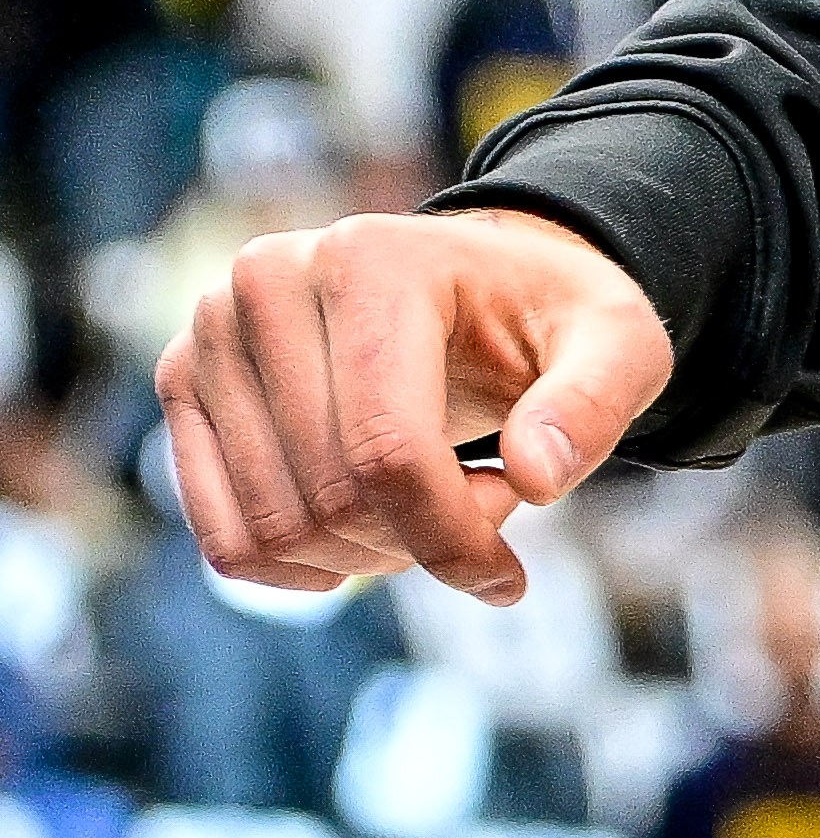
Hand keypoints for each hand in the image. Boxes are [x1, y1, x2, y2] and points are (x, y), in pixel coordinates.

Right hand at [157, 209, 672, 605]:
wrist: (478, 283)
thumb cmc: (547, 314)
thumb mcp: (616, 342)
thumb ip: (596, 402)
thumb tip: (538, 477)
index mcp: (371, 261)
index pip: (387, 452)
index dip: (451, 538)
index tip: (509, 576)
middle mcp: (268, 284)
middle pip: (332, 497)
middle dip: (423, 538)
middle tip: (488, 496)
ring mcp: (211, 333)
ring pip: (276, 530)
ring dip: (371, 553)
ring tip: (438, 493)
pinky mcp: (184, 384)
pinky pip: (225, 537)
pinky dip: (303, 566)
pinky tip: (372, 534)